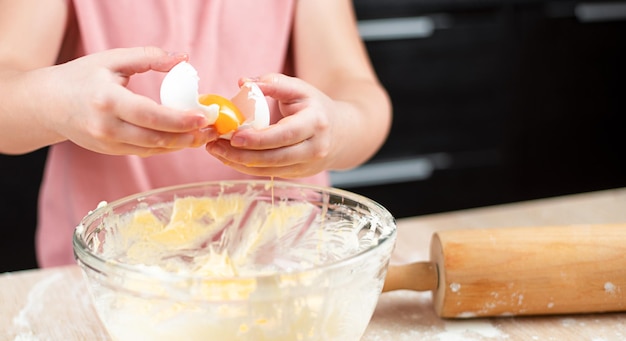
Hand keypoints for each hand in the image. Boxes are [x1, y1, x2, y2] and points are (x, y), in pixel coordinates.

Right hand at [25, 47, 216, 155]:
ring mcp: (108, 144)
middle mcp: (107, 128)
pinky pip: (145, 152)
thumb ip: (148, 57)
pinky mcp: (111, 152)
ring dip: (182, 144)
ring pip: (153, 150)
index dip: (180, 119)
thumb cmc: (80, 78)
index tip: (204, 116)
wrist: (46, 104)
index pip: (150, 115)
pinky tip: (185, 138)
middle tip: (213, 128)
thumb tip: (183, 58)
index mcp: (107, 101)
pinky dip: (167, 146)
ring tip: (205, 135)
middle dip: (189, 136)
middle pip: (156, 139)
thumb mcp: (112, 60)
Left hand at [205, 73, 337, 177]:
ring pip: (269, 170)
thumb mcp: (299, 89)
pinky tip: (229, 158)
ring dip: (239, 163)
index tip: (234, 135)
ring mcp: (307, 165)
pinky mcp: (298, 174)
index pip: (285, 135)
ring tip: (215, 150)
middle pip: (275, 157)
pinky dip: (246, 167)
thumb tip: (242, 82)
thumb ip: (272, 82)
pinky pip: (269, 174)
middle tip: (215, 145)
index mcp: (315, 123)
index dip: (259, 139)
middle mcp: (314, 148)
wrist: (343, 133)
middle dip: (242, 155)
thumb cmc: (315, 107)